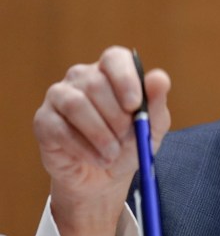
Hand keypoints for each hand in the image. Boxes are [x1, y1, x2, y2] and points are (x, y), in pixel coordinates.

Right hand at [33, 46, 170, 235]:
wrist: (105, 177)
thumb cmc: (130, 144)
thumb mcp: (152, 126)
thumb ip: (156, 102)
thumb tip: (159, 78)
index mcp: (112, 72)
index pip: (115, 58)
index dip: (125, 78)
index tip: (134, 105)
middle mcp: (82, 77)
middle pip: (96, 84)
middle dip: (116, 116)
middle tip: (125, 138)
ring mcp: (59, 96)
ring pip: (76, 104)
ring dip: (99, 134)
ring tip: (113, 154)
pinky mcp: (44, 120)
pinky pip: (59, 129)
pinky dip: (83, 148)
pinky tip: (98, 159)